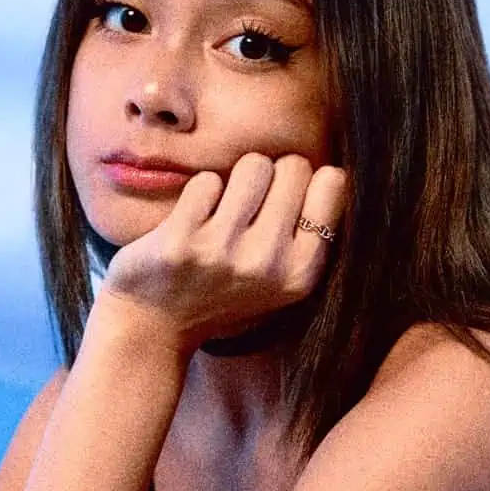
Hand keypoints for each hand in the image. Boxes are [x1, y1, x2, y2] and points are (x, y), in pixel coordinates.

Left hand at [98, 152, 346, 352]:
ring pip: (253, 164)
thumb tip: (335, 170)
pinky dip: (199, 193)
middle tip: (251, 208)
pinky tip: (193, 222)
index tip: (287, 203)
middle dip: (274, 176)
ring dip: (237, 179)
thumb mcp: (281, 278)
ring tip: (224, 212)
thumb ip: (312, 232)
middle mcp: (268, 264)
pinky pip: (207, 181)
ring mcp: (223, 252)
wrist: (155, 325)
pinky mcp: (180, 241)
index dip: (308, 182)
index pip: (334, 181)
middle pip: (294, 166)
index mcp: (303, 273)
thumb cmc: (225, 291)